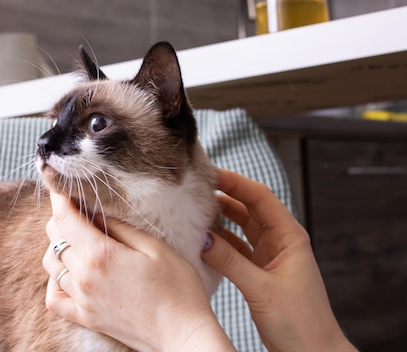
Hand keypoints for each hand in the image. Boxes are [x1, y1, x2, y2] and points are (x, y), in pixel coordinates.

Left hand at [43, 192, 234, 351]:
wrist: (182, 334)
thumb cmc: (177, 287)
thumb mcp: (153, 246)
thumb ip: (119, 227)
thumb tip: (94, 211)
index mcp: (99, 254)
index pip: (64, 217)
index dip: (59, 197)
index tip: (62, 186)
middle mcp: (83, 278)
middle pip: (54, 237)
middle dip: (62, 218)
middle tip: (81, 211)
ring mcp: (81, 300)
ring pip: (50, 264)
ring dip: (58, 246)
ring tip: (80, 239)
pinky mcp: (85, 318)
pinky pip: (54, 298)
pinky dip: (55, 281)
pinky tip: (70, 272)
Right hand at [201, 169, 357, 351]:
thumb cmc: (301, 322)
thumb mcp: (262, 288)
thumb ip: (230, 261)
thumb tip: (202, 238)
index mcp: (290, 237)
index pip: (260, 197)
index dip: (236, 182)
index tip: (210, 174)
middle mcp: (280, 241)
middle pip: (249, 207)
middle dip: (225, 195)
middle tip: (198, 188)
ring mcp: (269, 256)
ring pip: (241, 226)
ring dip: (221, 218)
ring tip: (196, 209)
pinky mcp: (260, 271)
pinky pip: (237, 248)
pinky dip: (221, 241)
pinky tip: (204, 239)